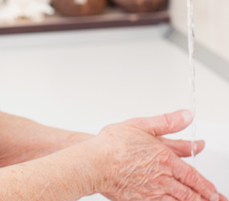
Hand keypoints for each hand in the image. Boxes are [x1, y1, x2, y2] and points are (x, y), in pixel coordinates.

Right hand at [94, 110, 225, 200]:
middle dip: (206, 199)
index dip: (207, 186)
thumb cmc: (112, 145)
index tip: (215, 192)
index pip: (194, 176)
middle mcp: (163, 178)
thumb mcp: (141, 125)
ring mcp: (152, 192)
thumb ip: (166, 123)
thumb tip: (186, 116)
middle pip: (191, 193)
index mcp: (166, 159)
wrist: (94, 163)